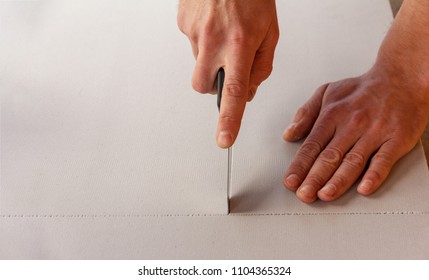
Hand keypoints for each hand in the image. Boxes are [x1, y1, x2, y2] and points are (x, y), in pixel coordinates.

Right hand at [177, 0, 278, 147]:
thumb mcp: (270, 30)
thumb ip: (261, 66)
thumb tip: (248, 91)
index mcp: (240, 43)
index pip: (234, 92)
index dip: (229, 119)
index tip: (224, 139)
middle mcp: (213, 40)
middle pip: (202, 86)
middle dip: (212, 86)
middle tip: (224, 67)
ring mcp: (194, 31)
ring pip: (198, 62)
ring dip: (210, 56)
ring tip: (223, 31)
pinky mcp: (182, 22)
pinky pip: (192, 43)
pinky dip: (203, 38)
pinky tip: (212, 22)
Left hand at [282, 0, 428, 202]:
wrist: (402, 78)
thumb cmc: (362, 89)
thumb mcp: (328, 92)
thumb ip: (306, 113)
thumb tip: (289, 134)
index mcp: (333, 113)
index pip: (312, 144)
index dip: (300, 165)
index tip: (290, 181)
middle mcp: (352, 123)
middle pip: (330, 156)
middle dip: (314, 177)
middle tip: (303, 194)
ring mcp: (375, 132)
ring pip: (354, 160)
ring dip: (338, 180)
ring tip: (325, 195)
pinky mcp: (396, 138)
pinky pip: (384, 160)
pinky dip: (374, 175)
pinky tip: (363, 188)